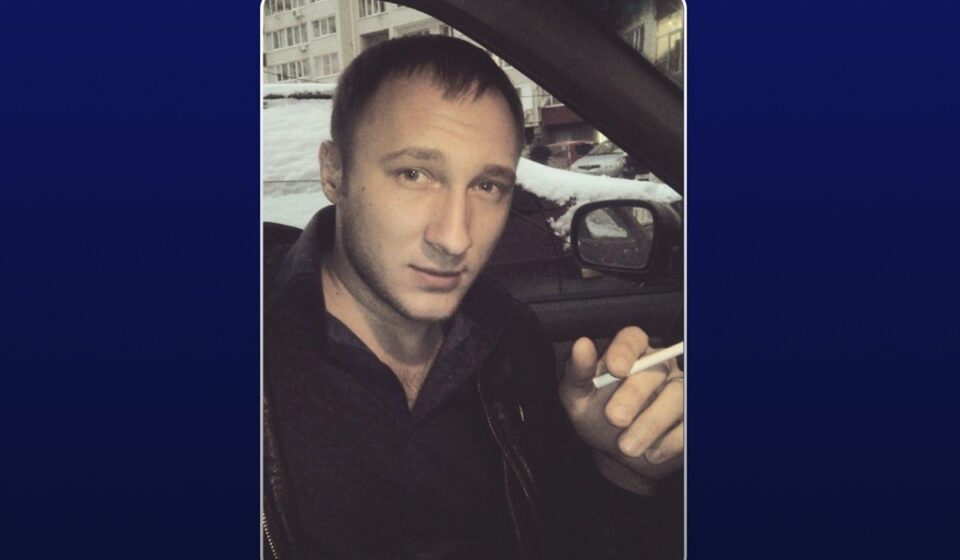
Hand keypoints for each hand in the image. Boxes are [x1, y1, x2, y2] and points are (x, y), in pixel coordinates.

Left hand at [559, 327, 683, 491]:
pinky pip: (690, 423)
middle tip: (615, 418)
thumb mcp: (578, 398)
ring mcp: (679, 390)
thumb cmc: (596, 417)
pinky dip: (672, 440)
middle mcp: (658, 367)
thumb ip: (578, 372)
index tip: (615, 368)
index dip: (626, 350)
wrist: (617, 455)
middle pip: (656, 368)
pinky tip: (652, 453)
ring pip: (677, 395)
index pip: (633, 338)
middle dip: (634, 393)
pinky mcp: (690, 417)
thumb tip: (582, 345)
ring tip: (627, 447)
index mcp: (629, 355)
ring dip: (651, 423)